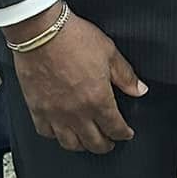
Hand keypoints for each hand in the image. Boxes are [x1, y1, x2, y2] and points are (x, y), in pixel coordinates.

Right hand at [7, 11, 146, 152]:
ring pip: (70, 143)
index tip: (126, 133)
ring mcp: (55, 113)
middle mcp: (77, 112)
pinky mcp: (37, 109)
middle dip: (105, 145)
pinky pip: (46, 132)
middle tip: (109, 142)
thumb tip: (139, 89)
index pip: (115, 128)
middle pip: (94, 142)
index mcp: (98, 99)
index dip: (124, 133)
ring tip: (86, 141)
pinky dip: (55, 135)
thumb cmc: (72, 38)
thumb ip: (125, 75)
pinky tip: (59, 131)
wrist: (41, 32)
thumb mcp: (109, 52)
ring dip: (82, 145)